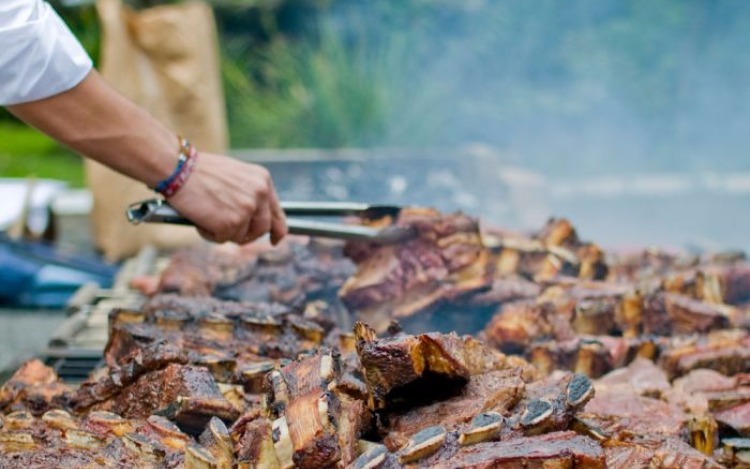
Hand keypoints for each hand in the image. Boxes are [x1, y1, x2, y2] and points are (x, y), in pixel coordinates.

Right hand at [168, 152, 286, 244]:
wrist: (179, 168)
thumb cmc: (200, 171)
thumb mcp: (235, 176)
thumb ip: (248, 194)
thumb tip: (252, 218)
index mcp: (263, 180)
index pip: (277, 212)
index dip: (277, 230)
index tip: (275, 240)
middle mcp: (260, 194)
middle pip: (261, 229)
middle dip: (246, 234)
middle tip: (228, 230)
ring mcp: (247, 209)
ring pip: (240, 236)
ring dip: (224, 232)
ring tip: (207, 214)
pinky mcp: (231, 223)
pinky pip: (222, 239)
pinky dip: (209, 233)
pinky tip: (200, 218)